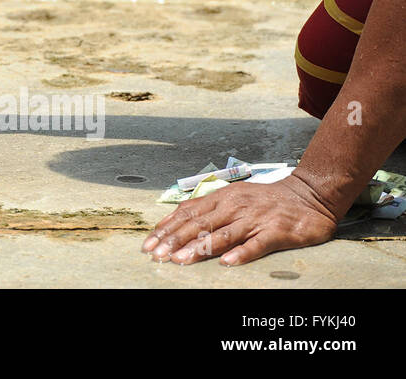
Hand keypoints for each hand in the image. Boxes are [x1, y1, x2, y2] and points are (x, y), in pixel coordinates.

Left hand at [142, 173, 337, 265]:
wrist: (309, 195)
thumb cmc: (266, 199)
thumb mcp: (232, 197)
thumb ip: (207, 208)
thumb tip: (176, 219)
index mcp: (222, 198)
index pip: (188, 213)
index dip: (167, 228)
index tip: (149, 243)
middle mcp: (235, 206)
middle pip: (200, 224)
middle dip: (176, 240)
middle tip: (158, 254)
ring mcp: (255, 218)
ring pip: (224, 234)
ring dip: (201, 248)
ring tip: (182, 260)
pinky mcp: (276, 231)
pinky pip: (257, 243)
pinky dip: (242, 253)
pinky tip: (227, 262)